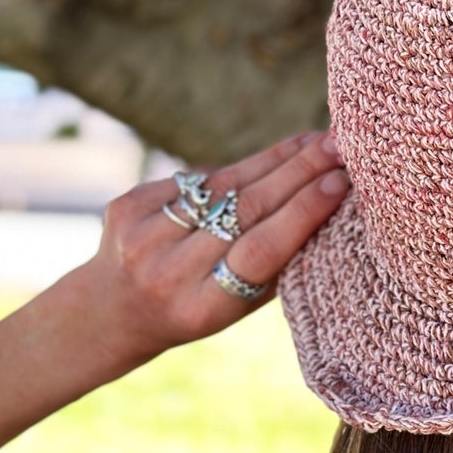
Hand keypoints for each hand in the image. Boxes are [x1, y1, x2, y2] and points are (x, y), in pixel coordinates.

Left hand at [79, 129, 350, 363]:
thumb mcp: (236, 306)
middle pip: (244, 209)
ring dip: (275, 160)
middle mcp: (167, 271)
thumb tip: (329, 203)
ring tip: (315, 142)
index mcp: (202, 308)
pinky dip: (237, 169)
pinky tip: (273, 158)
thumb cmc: (197, 308)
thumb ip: (274, 266)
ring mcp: (142, 236)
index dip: (302, 213)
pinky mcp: (126, 205)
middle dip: (298, 173)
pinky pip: (197, 180)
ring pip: (222, 185)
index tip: (339, 182)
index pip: (260, 251)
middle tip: (338, 146)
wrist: (112, 309)